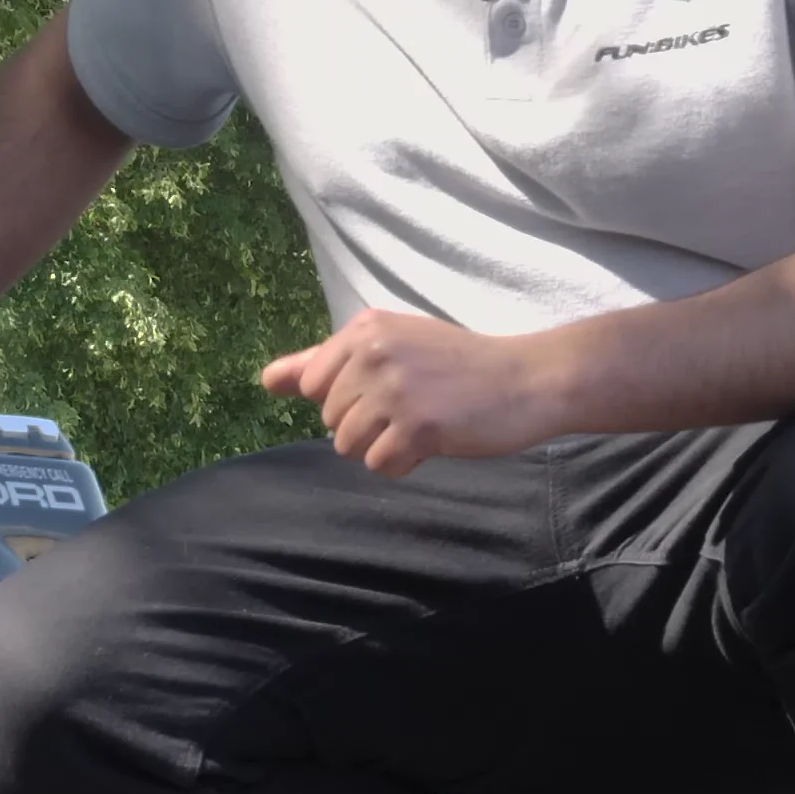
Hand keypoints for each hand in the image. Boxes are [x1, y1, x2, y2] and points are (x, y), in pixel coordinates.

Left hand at [259, 310, 564, 476]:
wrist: (529, 378)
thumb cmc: (457, 366)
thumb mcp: (390, 348)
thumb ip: (323, 363)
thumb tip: (265, 381)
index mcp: (364, 328)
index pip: (312, 385)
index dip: (346, 399)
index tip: (388, 388)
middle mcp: (374, 352)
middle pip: (330, 419)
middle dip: (367, 423)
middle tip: (415, 405)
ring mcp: (395, 389)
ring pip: (348, 445)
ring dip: (384, 445)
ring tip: (423, 423)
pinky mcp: (418, 426)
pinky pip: (379, 465)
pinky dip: (404, 463)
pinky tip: (433, 441)